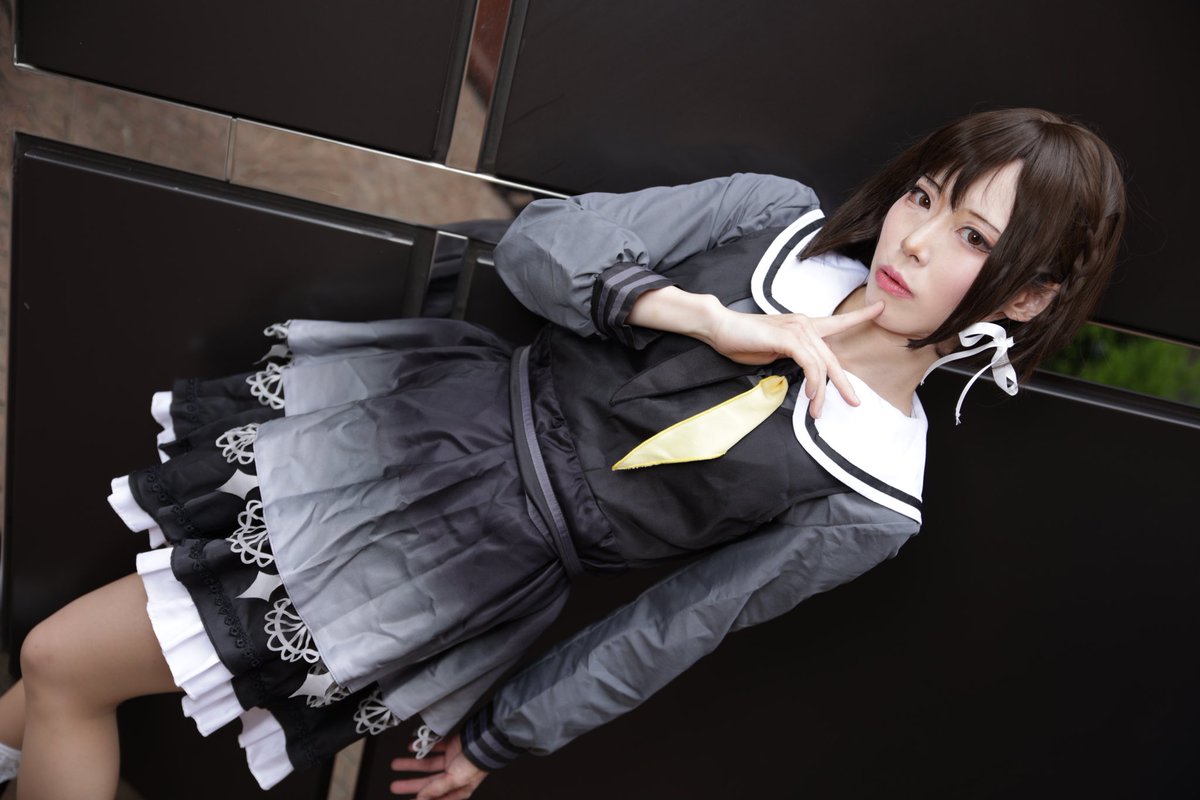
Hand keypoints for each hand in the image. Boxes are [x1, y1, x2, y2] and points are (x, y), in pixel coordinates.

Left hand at [390, 734, 487, 799]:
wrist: (485, 740)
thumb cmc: (475, 763)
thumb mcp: (454, 780)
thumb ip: (436, 789)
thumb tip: (421, 799)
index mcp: (456, 789)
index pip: (434, 799)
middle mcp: (453, 777)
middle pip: (427, 783)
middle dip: (410, 784)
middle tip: (395, 786)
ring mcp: (451, 761)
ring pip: (427, 765)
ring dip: (412, 765)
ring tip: (396, 764)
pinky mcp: (450, 747)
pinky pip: (433, 748)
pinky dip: (422, 748)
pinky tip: (411, 747)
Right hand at [699, 300, 884, 417]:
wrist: (720, 327)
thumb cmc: (741, 340)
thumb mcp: (772, 352)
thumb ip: (791, 358)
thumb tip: (802, 374)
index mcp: (803, 326)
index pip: (837, 321)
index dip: (860, 316)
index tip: (880, 309)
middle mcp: (805, 324)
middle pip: (833, 358)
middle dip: (845, 383)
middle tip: (854, 402)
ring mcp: (798, 329)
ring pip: (822, 366)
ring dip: (821, 392)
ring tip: (817, 411)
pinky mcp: (789, 338)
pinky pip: (811, 364)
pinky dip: (813, 382)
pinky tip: (809, 395)